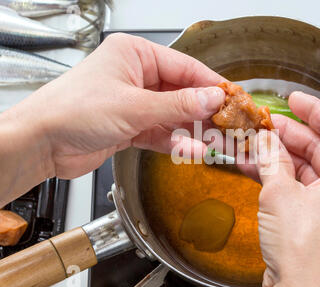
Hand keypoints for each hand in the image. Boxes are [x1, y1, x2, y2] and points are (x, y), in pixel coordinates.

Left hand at [11, 33, 224, 179]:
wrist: (42, 144)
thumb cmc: (73, 110)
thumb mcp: (134, 105)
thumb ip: (177, 105)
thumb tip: (212, 98)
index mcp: (134, 55)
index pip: (184, 67)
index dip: (210, 84)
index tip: (231, 98)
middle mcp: (136, 77)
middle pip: (181, 93)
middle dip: (203, 112)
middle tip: (226, 125)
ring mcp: (134, 103)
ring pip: (173, 116)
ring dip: (191, 131)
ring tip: (213, 142)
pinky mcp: (131, 127)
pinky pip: (161, 133)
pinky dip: (175, 143)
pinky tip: (191, 150)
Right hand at [242, 91, 319, 286]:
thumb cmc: (305, 252)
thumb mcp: (280, 193)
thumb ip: (271, 159)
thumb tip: (263, 141)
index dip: (313, 109)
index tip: (294, 99)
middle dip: (290, 134)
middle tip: (265, 124)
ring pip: (310, 167)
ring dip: (281, 156)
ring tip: (255, 144)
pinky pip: (304, 187)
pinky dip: (282, 177)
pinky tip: (258, 167)